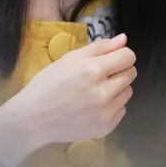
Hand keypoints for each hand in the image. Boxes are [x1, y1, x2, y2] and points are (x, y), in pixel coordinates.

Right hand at [0, 34, 135, 166]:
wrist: (35, 118)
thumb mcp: (69, 59)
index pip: (128, 56)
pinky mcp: (107, 127)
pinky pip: (121, 110)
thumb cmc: (48, 84)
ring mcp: (107, 112)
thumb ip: (99, 48)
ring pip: (127, 92)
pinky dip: (111, 106)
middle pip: (131, 73)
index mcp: (93, 70)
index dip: (120, 54)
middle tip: (98, 75)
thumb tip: (123, 39)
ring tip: (93, 91)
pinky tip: (92, 106)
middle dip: (119, 70)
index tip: (110, 58)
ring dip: (116, 89)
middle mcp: (104, 92)